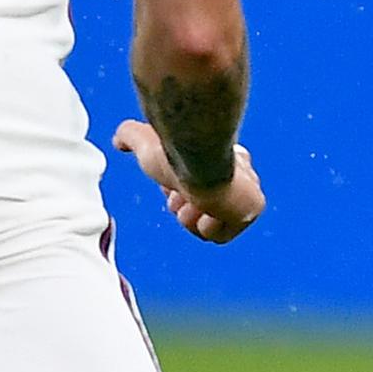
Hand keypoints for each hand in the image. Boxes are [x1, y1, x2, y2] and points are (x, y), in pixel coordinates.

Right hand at [116, 120, 263, 242]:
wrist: (196, 156)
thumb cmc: (173, 148)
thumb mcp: (143, 140)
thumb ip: (130, 137)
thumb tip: (118, 139)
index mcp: (216, 160)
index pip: (195, 188)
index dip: (178, 192)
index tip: (174, 183)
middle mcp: (235, 177)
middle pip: (201, 208)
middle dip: (184, 204)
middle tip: (183, 191)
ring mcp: (245, 193)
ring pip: (209, 223)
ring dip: (193, 214)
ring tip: (196, 197)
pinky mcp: (253, 208)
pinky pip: (220, 234)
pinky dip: (207, 224)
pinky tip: (208, 205)